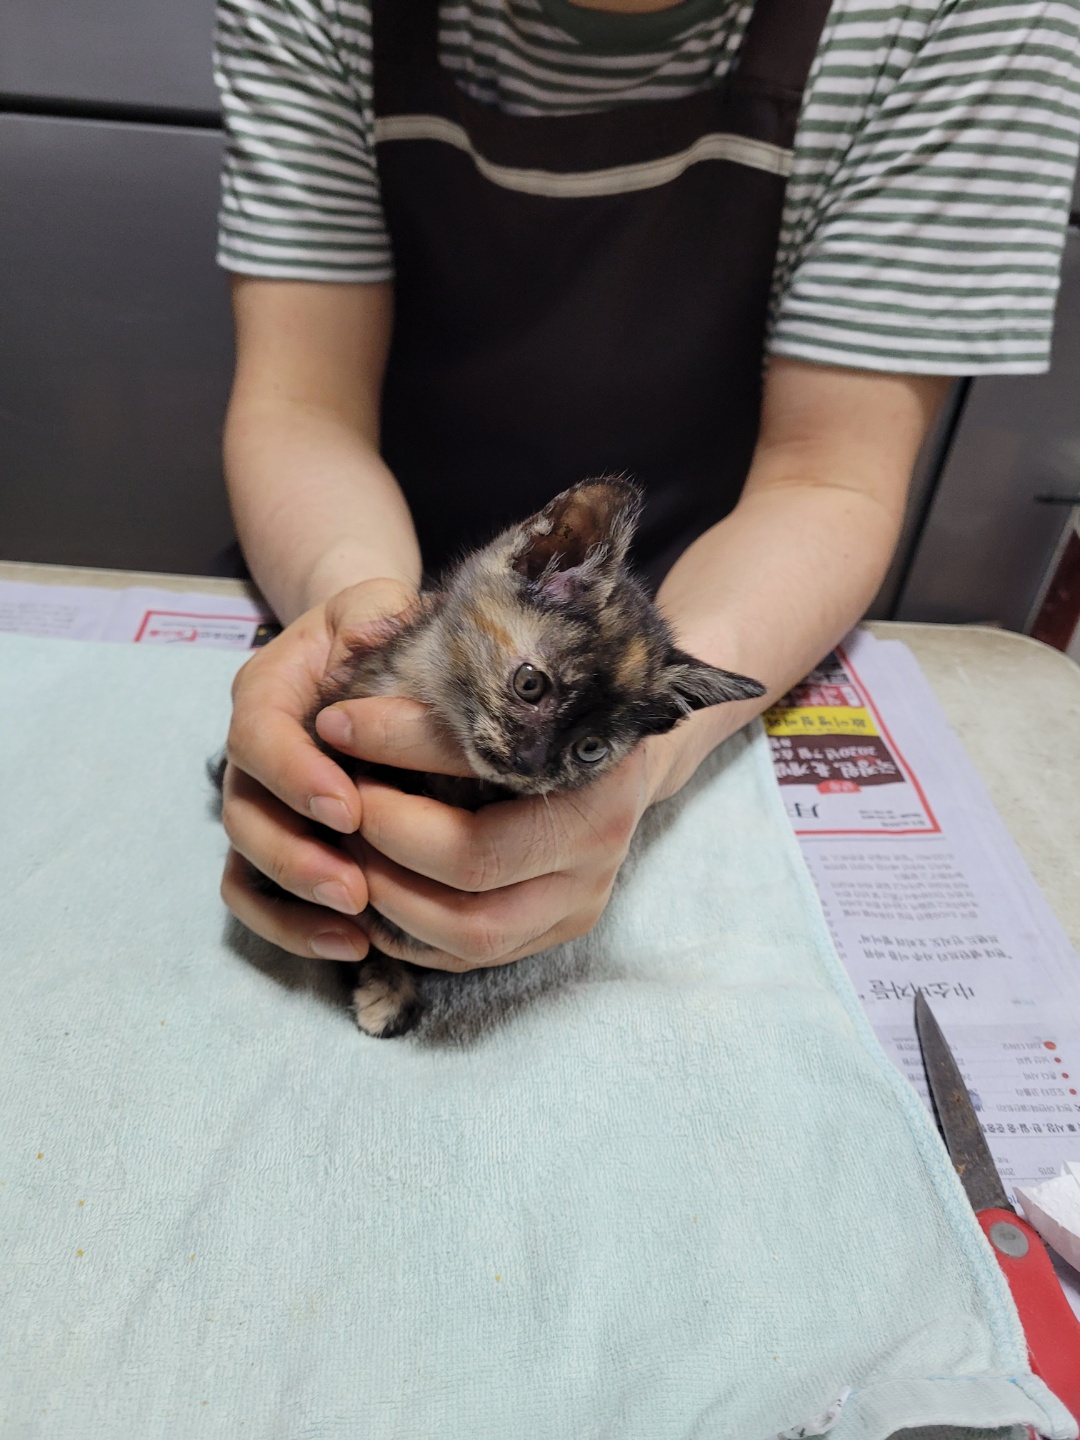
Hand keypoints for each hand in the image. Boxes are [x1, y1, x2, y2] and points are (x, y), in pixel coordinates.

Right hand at [218, 576, 417, 960]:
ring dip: (296, 898)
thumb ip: (377, 616)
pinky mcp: (280, 842)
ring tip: (356, 928)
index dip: (293, 775)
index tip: (347, 808)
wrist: (373, 652)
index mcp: (269, 689)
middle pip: (244, 812)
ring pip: (246, 861)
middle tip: (355, 889)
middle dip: (295, 856)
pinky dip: (293, 927)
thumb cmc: (381, 632)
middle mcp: (254, 751)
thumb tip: (377, 630)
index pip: (258, 734)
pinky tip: (352, 945)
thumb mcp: (380, 607)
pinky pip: (260, 895)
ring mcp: (262, 802)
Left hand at [314, 697, 669, 970]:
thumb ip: (433, 712)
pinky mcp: (556, 932)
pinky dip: (410, 932)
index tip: (337, 731)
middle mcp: (597, 849)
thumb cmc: (552, 707)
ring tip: (348, 852)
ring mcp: (580, 902)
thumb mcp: (507, 692)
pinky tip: (373, 892)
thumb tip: (336, 727)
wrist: (615, 748)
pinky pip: (471, 958)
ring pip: (471, 934)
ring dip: (392, 898)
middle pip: (474, 867)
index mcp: (592, 775)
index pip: (483, 772)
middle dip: (388, 839)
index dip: (398, 752)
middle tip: (343, 805)